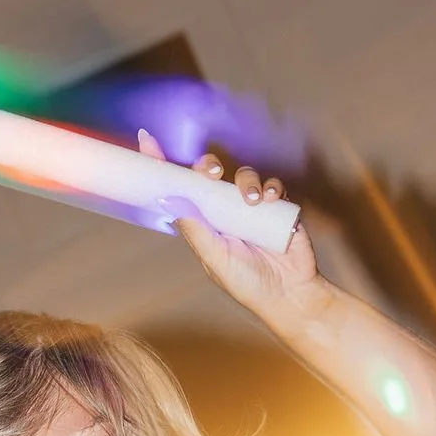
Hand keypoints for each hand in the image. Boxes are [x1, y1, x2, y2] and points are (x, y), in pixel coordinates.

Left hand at [138, 132, 323, 324]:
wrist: (289, 295)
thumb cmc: (248, 283)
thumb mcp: (215, 257)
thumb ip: (194, 228)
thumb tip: (167, 197)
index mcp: (204, 223)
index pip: (180, 189)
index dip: (163, 165)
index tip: (145, 140)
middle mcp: (224, 211)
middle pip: (210, 173)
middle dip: (208, 165)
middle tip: (212, 173)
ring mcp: (251, 207)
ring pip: (243, 175)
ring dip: (246, 181)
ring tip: (253, 201)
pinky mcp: (277, 207)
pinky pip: (272, 185)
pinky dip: (271, 187)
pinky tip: (270, 200)